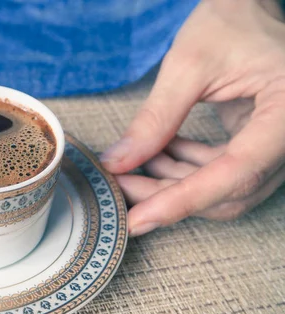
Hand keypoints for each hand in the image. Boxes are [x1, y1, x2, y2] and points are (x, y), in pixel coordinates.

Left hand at [101, 0, 284, 235]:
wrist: (251, 9)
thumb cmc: (231, 22)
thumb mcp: (189, 65)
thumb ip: (155, 118)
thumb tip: (117, 163)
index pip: (236, 173)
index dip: (183, 200)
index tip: (139, 219)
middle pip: (227, 191)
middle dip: (168, 194)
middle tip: (120, 187)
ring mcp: (277, 146)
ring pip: (222, 189)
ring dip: (173, 183)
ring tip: (133, 165)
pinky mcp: (259, 145)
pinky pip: (221, 173)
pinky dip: (185, 169)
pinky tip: (158, 151)